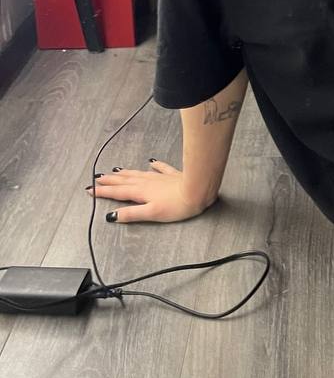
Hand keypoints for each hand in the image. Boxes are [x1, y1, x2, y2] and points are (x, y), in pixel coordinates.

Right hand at [85, 158, 213, 223]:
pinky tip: (151, 162)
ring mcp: (159, 178)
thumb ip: (132, 214)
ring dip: (125, 173)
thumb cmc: (177, 205)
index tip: (90, 190)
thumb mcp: (151, 214)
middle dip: (110, 181)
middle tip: (98, 178)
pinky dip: (154, 165)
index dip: (103, 192)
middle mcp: (147, 182)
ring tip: (115, 171)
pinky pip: (160, 168)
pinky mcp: (172, 176)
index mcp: (141, 192)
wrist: (198, 191)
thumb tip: (112, 216)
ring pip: (138, 174)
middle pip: (125, 181)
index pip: (118, 193)